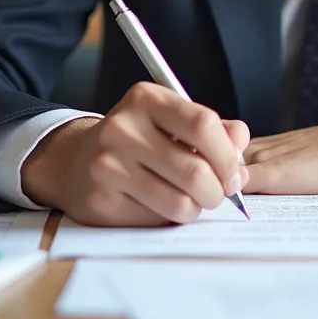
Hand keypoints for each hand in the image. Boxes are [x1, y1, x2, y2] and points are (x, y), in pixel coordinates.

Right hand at [21, 82, 249, 225]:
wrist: (77, 160)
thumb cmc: (139, 139)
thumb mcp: (173, 120)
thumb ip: (215, 129)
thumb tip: (240, 149)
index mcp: (146, 99)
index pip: (203, 125)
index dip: (228, 155)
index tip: (235, 171)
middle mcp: (123, 127)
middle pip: (195, 170)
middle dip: (218, 190)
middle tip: (219, 193)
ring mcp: (108, 165)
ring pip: (179, 202)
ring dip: (196, 208)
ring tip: (193, 200)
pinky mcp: (100, 200)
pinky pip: (155, 220)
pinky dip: (170, 218)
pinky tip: (162, 204)